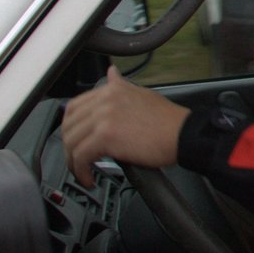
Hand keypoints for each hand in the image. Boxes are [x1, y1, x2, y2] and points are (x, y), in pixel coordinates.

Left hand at [61, 66, 189, 186]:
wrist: (183, 134)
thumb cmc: (168, 121)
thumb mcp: (142, 93)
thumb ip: (121, 86)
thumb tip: (112, 74)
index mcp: (112, 90)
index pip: (75, 106)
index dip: (70, 127)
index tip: (75, 141)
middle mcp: (105, 100)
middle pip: (69, 124)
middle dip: (69, 146)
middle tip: (77, 160)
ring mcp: (104, 117)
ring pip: (71, 141)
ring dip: (73, 161)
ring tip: (82, 172)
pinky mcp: (106, 136)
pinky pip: (81, 156)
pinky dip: (81, 170)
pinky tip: (89, 178)